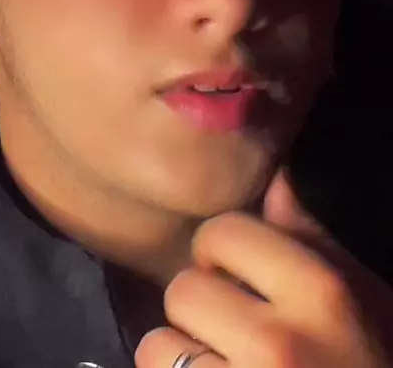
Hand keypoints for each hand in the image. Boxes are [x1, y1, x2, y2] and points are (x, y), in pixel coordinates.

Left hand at [135, 172, 391, 367]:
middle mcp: (277, 342)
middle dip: (198, 306)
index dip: (219, 250)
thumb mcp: (359, 297)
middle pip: (184, 290)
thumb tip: (273, 178)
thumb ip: (308, 237)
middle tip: (225, 326)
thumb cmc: (376, 360)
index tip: (232, 272)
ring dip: (178, 354)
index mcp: (317, 292)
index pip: (222, 232)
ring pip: (158, 346)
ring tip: (216, 361)